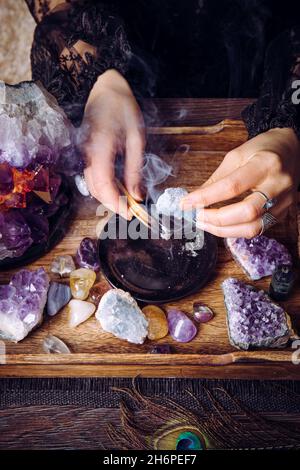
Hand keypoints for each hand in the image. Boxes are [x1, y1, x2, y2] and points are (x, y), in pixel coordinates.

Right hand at [82, 69, 144, 218]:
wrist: (105, 86)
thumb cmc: (123, 108)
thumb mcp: (136, 139)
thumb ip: (134, 169)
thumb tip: (138, 195)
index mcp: (100, 149)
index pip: (105, 186)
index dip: (117, 204)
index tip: (130, 214)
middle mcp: (87, 154)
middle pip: (95, 190)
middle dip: (112, 205)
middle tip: (131, 213)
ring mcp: (84, 153)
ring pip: (91, 185)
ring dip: (107, 198)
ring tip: (127, 203)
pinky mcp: (86, 152)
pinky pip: (91, 176)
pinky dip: (104, 187)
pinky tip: (118, 189)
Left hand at [181, 128, 299, 237]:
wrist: (290, 150)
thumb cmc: (262, 150)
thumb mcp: (236, 156)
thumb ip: (217, 179)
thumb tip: (195, 198)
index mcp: (265, 164)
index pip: (232, 186)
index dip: (206, 197)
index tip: (187, 203)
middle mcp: (278, 185)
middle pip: (246, 212)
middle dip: (216, 219)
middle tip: (196, 217)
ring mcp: (283, 201)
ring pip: (253, 227)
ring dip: (223, 231)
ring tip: (204, 224)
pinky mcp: (283, 213)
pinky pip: (258, 229)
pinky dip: (235, 231)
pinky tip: (221, 226)